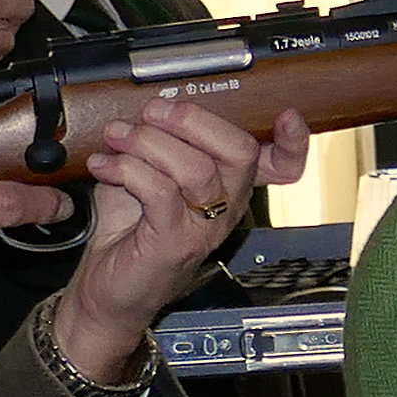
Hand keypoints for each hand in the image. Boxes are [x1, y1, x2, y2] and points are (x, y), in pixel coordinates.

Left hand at [51, 103, 312, 383]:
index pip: (283, 167)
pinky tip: (104, 165)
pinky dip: (124, 167)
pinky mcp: (174, 243)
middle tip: (152, 112)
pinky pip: (158, 190)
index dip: (293, 142)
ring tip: (117, 137)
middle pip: (240, 152)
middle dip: (192, 120)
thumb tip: (153, 105)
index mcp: (229, 187)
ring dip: (147, 142)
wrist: (106, 291)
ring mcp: (204, 228)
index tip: (287, 114)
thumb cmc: (129, 232)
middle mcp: (227, 208)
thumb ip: (160, 143)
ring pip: (196, 168)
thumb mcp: (148, 175)